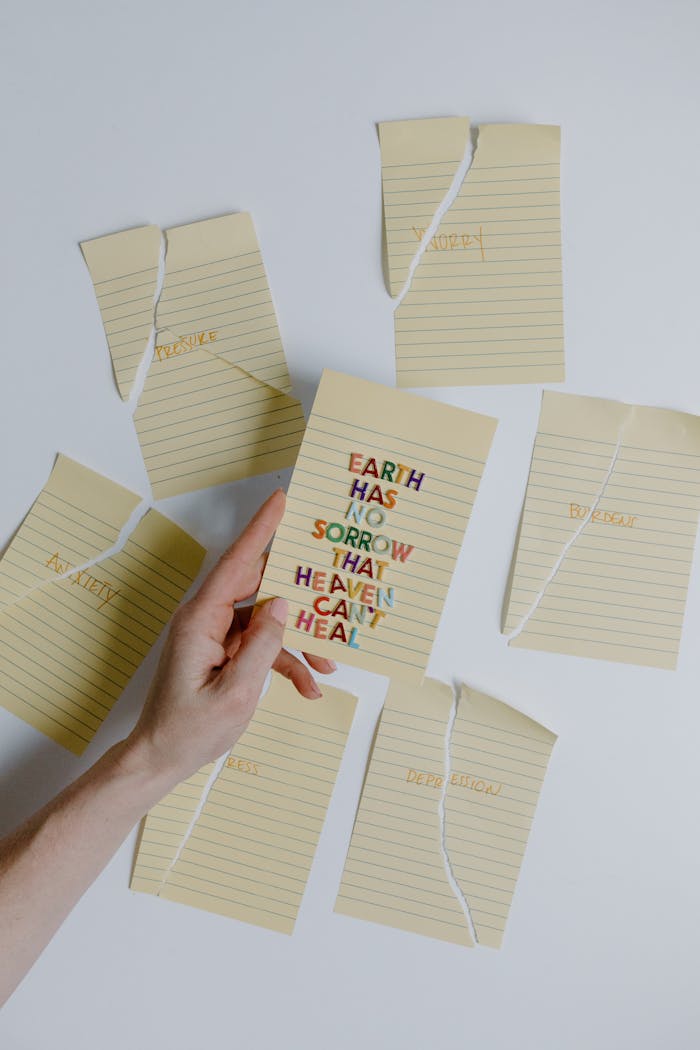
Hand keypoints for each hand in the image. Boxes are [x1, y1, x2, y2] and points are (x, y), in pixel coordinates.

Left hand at [123, 490, 333, 783]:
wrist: (162, 758)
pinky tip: (306, 686)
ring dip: (297, 640)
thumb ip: (263, 645)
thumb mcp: (235, 691)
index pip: (236, 562)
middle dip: (297, 591)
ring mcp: (215, 635)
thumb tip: (282, 605)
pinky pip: (260, 644)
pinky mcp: (222, 651)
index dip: (261, 529)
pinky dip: (284, 661)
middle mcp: (207, 618)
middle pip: (258, 586)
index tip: (281, 500)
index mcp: (201, 619)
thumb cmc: (189, 729)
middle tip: (329, 580)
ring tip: (325, 664)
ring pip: (266, 619)